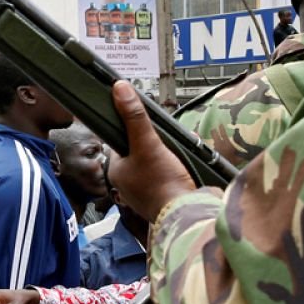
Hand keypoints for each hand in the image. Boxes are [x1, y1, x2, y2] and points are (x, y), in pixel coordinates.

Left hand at [105, 81, 197, 222]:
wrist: (186, 214)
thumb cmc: (163, 182)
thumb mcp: (148, 143)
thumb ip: (134, 117)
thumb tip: (119, 89)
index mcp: (117, 170)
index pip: (121, 140)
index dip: (135, 128)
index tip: (149, 123)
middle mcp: (127, 182)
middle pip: (141, 150)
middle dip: (158, 141)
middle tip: (170, 138)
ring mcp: (144, 192)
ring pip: (155, 163)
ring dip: (169, 154)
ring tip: (181, 149)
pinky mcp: (162, 198)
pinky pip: (166, 176)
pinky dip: (176, 168)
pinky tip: (185, 164)